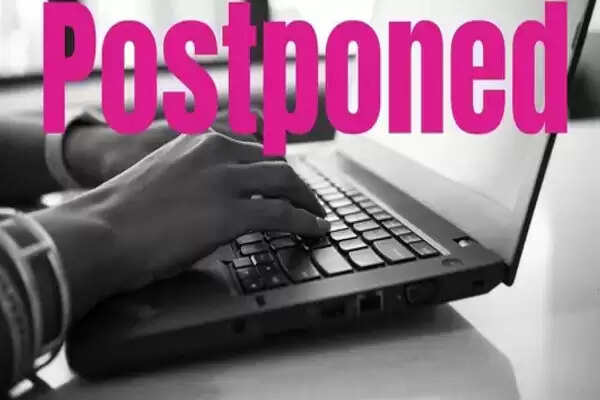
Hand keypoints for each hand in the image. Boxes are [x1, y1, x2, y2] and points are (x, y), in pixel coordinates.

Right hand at [39, 132, 328, 318]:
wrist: (100, 230)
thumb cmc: (125, 211)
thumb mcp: (165, 173)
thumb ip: (197, 172)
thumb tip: (219, 193)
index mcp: (201, 138)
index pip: (256, 143)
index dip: (278, 163)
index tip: (288, 177)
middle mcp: (217, 150)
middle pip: (276, 161)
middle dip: (297, 183)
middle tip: (308, 200)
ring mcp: (225, 180)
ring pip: (285, 182)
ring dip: (307, 200)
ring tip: (316, 215)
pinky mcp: (231, 213)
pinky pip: (283, 214)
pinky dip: (305, 222)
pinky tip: (315, 230)